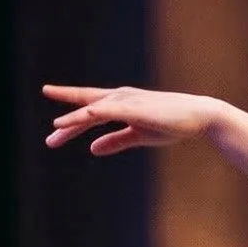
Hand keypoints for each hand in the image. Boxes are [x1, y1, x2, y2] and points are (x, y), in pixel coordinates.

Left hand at [43, 85, 226, 155]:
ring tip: (56, 130)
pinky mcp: (135, 108)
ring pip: (93, 110)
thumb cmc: (172, 123)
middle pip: (86, 111)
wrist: (198, 116)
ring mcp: (126, 101)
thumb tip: (92, 148)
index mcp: (119, 105)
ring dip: (74, 120)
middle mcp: (118, 99)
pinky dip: (92, 113)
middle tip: (49, 141)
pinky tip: (81, 118)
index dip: (70, 116)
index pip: (89, 109)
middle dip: (67, 125)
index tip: (54, 128)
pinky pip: (108, 110)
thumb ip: (115, 141)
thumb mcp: (139, 135)